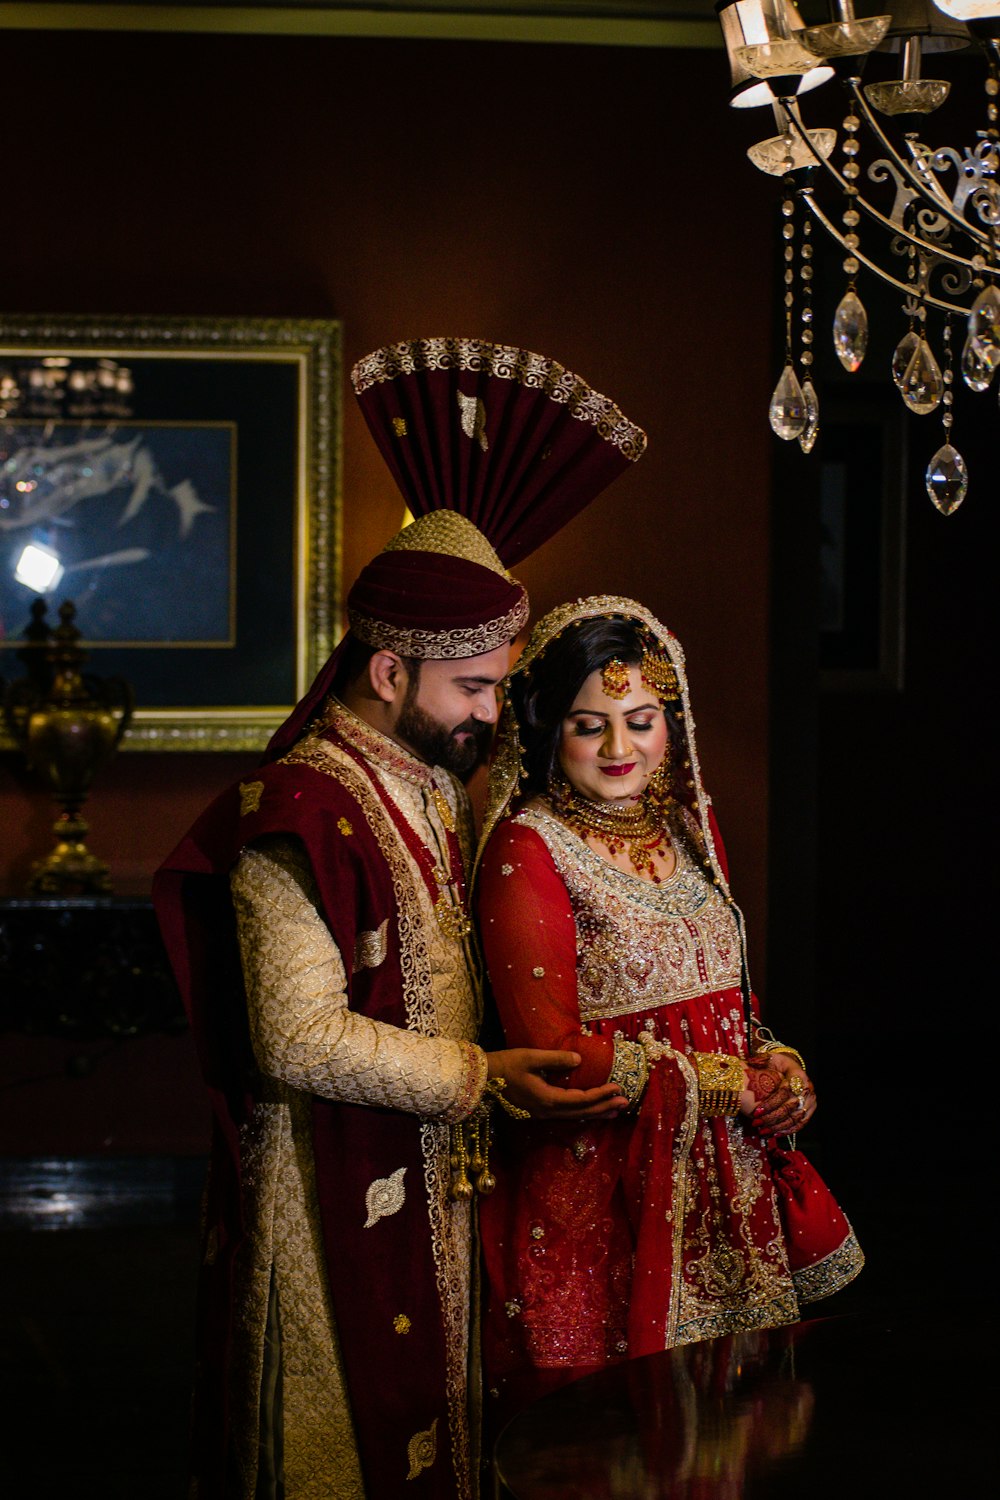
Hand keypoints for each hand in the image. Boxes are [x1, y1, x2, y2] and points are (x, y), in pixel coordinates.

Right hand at [485, 1048, 628, 1120]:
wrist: (483, 1079)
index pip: (581, 1100)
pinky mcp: (539, 1112)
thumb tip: (579, 1060)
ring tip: (614, 1111)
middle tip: (625, 1103)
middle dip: (604, 1108)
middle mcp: (547, 1111)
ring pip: (575, 1116)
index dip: (601, 1095)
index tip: (618, 1088)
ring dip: (596, 1113)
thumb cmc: (506, 1065)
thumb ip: (556, 1059)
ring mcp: (542, 1114)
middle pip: (582, 1113)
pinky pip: (567, 1115)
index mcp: (547, 1099)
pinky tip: (589, 1111)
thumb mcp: (531, 1057)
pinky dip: (583, 1113)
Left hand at [746, 1054, 815, 1135]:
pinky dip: (788, 1130)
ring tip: (763, 1131)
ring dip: (778, 1126)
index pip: (784, 1092)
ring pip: (795, 1118)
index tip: (756, 1111)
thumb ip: (761, 1060)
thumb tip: (750, 1063)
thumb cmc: (778, 1063)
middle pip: (790, 1107)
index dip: (770, 1103)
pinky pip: (801, 1123)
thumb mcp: (770, 1058)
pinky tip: (774, 1134)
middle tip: (757, 1123)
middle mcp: (807, 1088)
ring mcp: (811, 1100)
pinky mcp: (811, 1109)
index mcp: (798, 1075)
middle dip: (772, 1118)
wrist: (792, 1068)